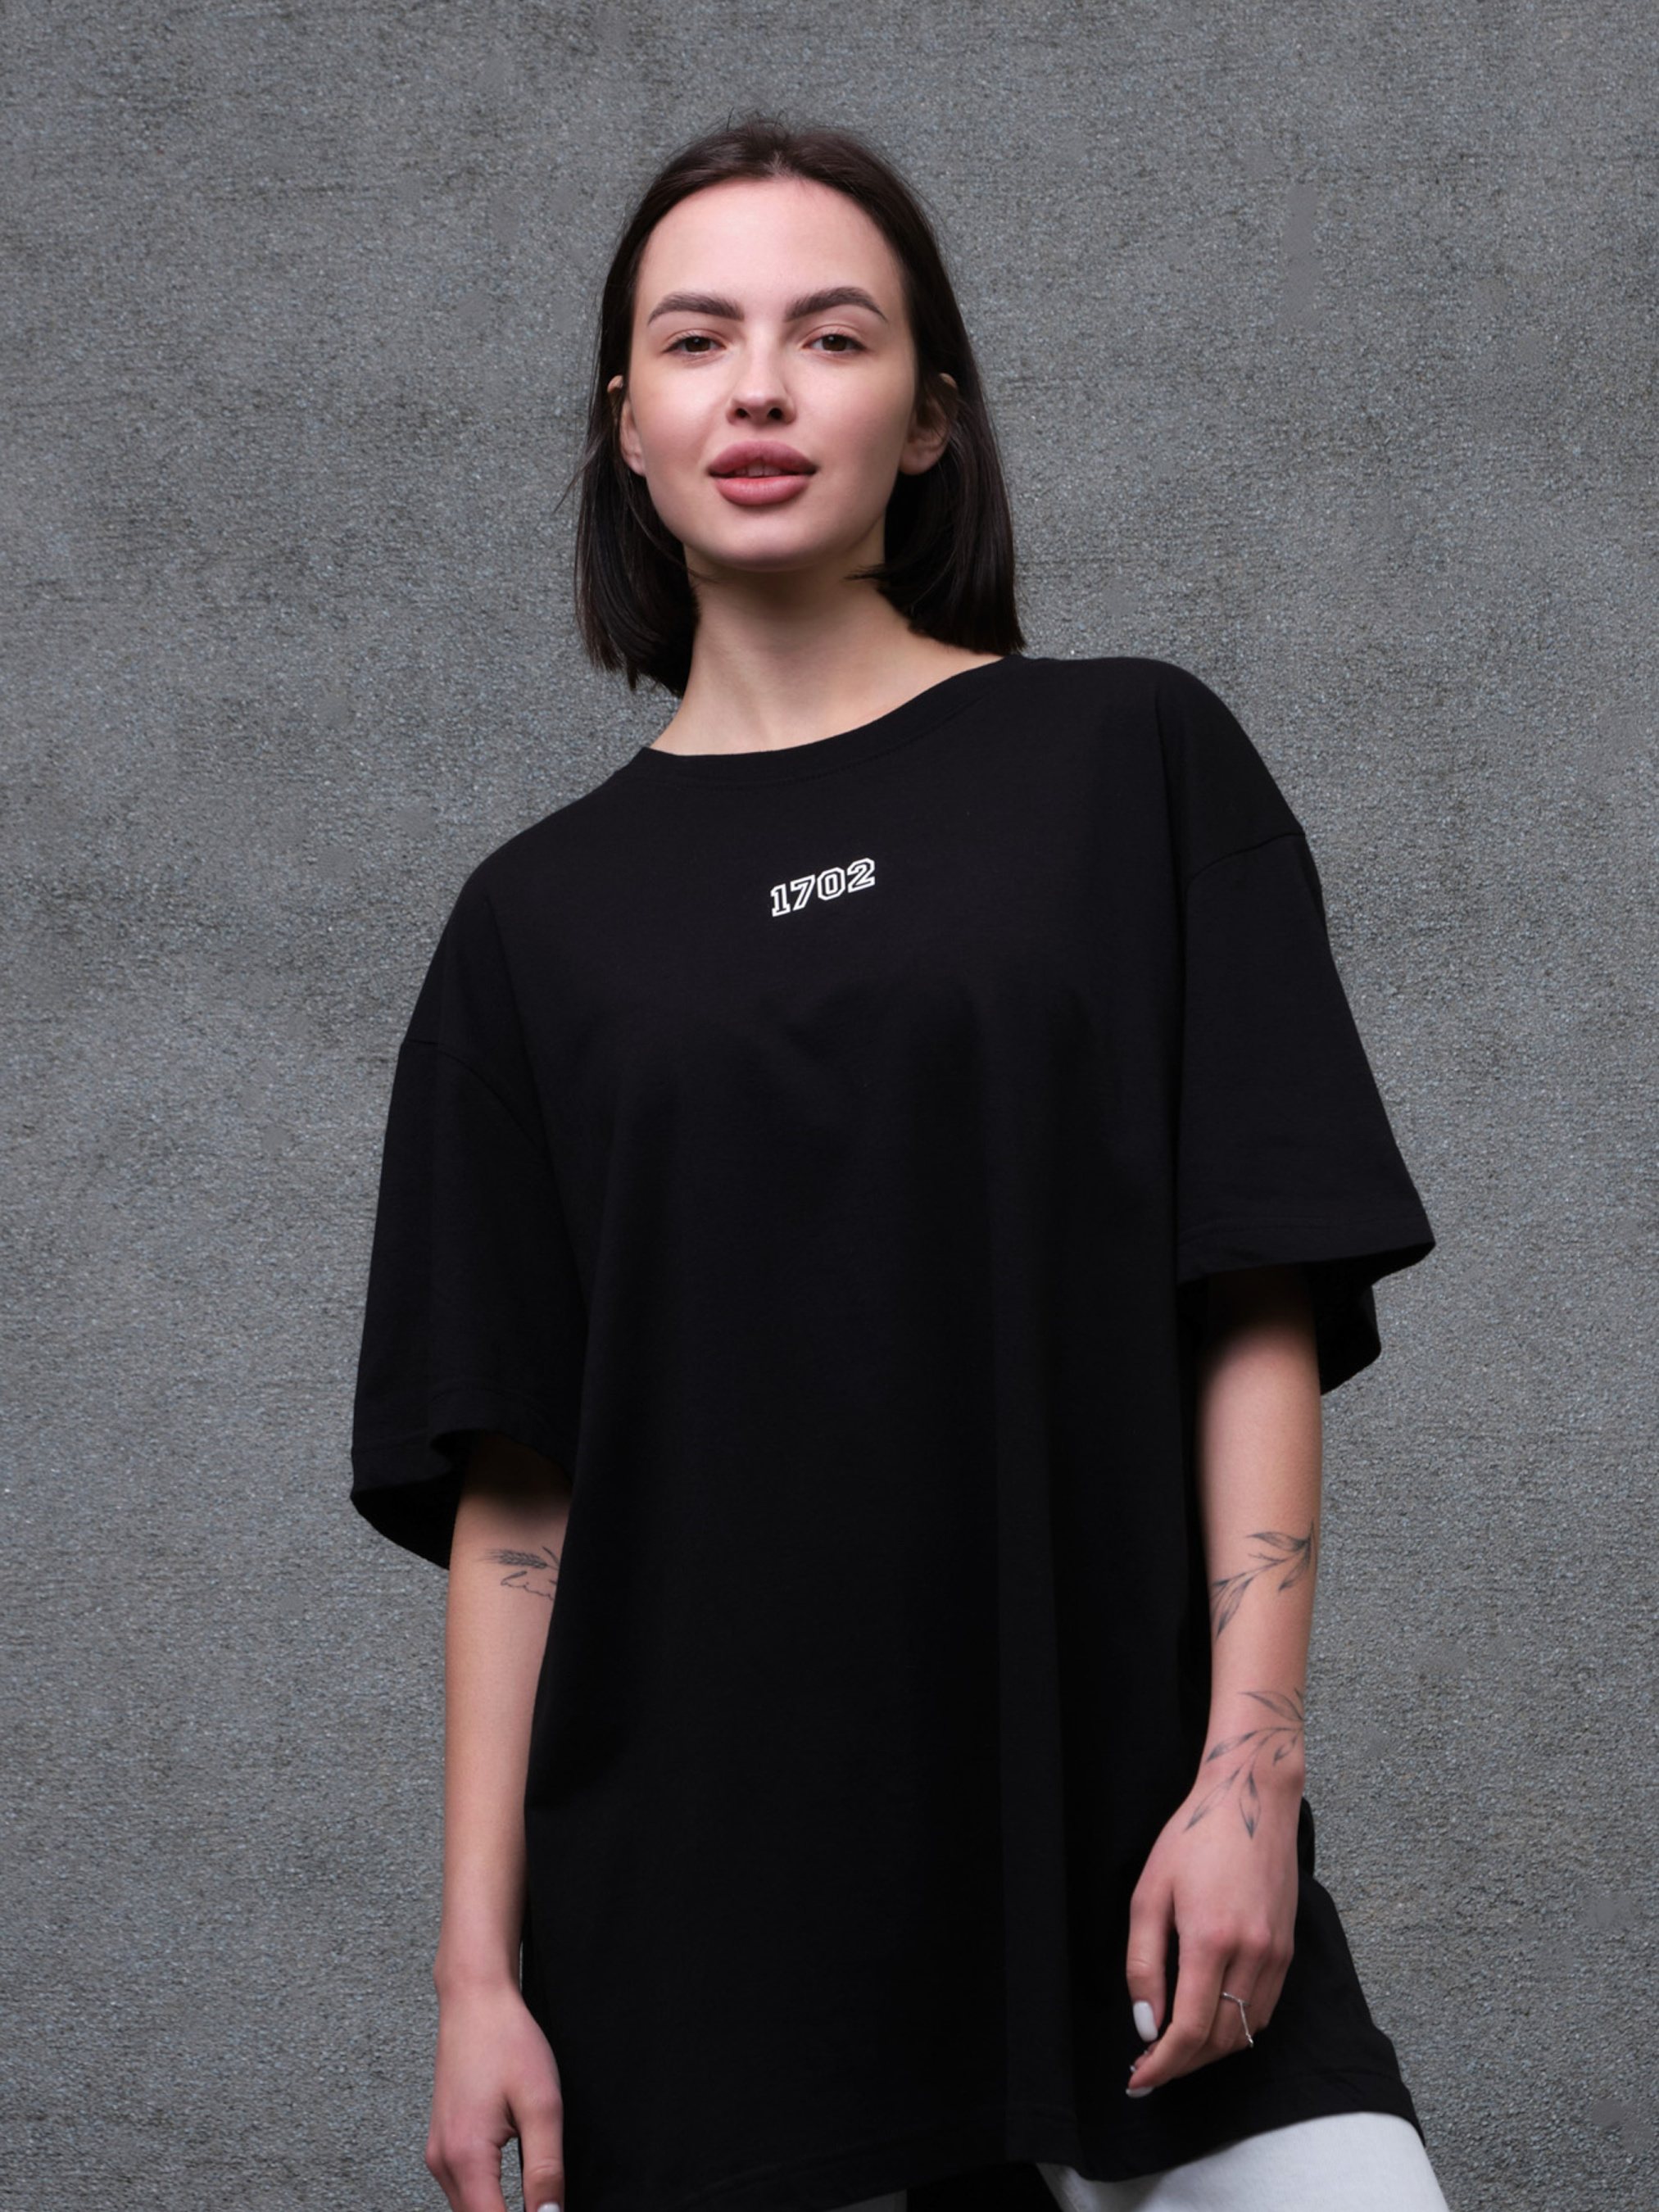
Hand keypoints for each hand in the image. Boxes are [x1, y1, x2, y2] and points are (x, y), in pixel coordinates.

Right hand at [426, 1977, 564, 2211]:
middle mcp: (443, 2163)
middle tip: (545, 2207)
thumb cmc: (507, 2040)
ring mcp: (438, 2155)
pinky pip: (463, 2191)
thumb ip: (546, 2168)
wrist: (474, 2000)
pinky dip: (486, 2199)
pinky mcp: (441, 2146)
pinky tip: (510, 2190)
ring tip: (534, 2204)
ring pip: (468, 2210)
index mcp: (466, 2157)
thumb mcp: (542, 2104)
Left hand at [1122, 1762, 1300, 2095]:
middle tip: (1148, 2069)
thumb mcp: (1149, 1893)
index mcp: (1211, 1939)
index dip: (1162, 2064)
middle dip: (1182, 2065)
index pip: (1190, 2031)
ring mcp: (1276, 1954)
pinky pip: (1264, 2011)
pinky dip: (1236, 2030)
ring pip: (1245, 2033)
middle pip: (1220, 2042)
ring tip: (1172, 2051)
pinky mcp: (1287, 1950)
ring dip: (1209, 2053)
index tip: (1138, 2081)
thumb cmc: (1193, 1839)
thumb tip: (1146, 2025)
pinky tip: (1209, 2023)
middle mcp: (1252, 1954)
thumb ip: (1143, 1964)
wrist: (1250, 1799)